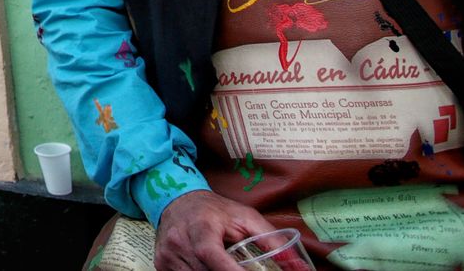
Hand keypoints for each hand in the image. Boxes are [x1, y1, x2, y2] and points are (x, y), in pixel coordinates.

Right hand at [154, 190, 282, 270]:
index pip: (211, 255)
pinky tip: (209, 268)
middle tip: (242, 269)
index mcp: (200, 227)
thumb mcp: (246, 218)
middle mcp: (180, 241)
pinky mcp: (161, 263)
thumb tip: (302, 268)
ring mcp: (168, 254)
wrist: (176, 199)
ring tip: (226, 267)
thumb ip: (273, 242)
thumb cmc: (214, 210)